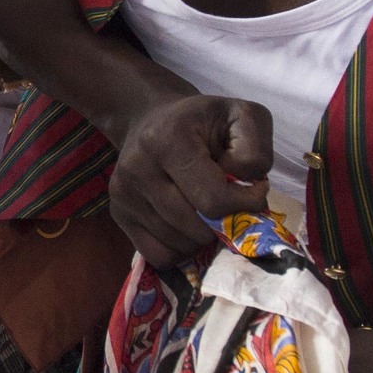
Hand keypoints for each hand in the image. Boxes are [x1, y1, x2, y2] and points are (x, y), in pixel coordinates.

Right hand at [106, 94, 272, 269]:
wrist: (153, 118)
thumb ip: (255, 152)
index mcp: (169, 139)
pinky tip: (187, 225)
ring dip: (203, 237)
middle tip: (229, 203)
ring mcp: (123, 193)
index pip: (214, 200)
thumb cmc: (205, 121)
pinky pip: (158, 256)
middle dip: (223, 223)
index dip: (244, 204)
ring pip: (178, 245)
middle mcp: (138, 166)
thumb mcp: (243, 117)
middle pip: (196, 228)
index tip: (253, 190)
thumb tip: (245, 191)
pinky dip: (181, 249)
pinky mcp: (118, 212)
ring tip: (206, 209)